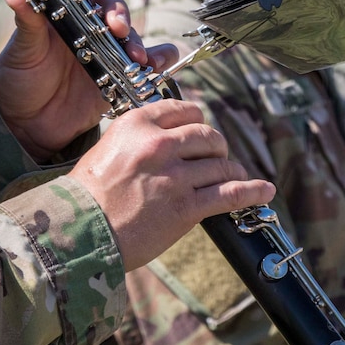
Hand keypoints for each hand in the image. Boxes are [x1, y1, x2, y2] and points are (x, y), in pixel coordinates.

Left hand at [0, 0, 177, 161]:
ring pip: (130, 34)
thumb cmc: (19, 79)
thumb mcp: (21, 49)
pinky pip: (148, 62)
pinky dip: (160, 58)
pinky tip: (159, 63)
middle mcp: (88, 26)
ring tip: (135, 56)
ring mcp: (106, 51)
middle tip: (116, 27)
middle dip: (118, 13)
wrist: (27, 124)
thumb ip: (26, 21)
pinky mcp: (119, 75)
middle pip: (112, 7)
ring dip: (137, 40)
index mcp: (63, 11)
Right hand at [69, 98, 275, 269]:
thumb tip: (164, 137)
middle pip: (207, 134)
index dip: (196, 120)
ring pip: (221, 163)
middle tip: (215, 156)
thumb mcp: (106, 150)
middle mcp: (158, 145)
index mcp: (137, 125)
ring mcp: (175, 176)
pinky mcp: (187, 207)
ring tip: (234, 175)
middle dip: (216, 145)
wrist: (81, 234)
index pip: (182, 110)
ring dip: (232, 169)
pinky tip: (264, 190)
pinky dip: (252, 190)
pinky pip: (231, 192)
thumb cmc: (86, 197)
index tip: (200, 128)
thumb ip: (137, 140)